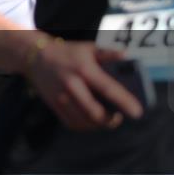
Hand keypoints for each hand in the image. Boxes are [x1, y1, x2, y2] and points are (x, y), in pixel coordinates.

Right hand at [25, 38, 143, 131]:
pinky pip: (73, 124)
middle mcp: (71, 85)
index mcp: (83, 69)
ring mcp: (61, 97)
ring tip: (107, 118)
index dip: (124, 101)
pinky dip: (86, 126)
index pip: (107, 88)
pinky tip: (92, 119)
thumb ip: (107, 53)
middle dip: (111, 120)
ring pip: (84, 122)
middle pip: (95, 113)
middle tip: (118, 116)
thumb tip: (127, 56)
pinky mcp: (54, 105)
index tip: (138, 112)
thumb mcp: (87, 48)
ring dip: (99, 124)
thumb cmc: (68, 52)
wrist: (35, 57)